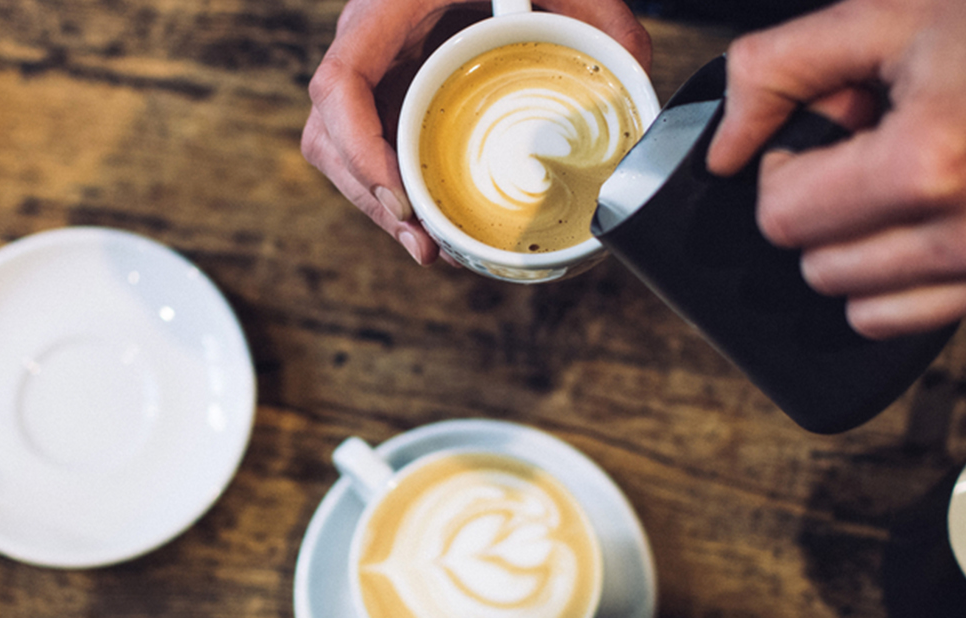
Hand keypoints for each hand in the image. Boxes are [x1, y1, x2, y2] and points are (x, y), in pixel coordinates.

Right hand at [302, 0, 650, 264]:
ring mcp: (372, 70)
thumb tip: (637, 77)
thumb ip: (601, 17)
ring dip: (378, 205)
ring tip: (429, 246)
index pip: (339, 84)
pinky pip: (368, 147)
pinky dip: (391, 189)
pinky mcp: (387, 91)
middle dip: (372, 199)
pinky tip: (429, 220)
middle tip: (425, 243)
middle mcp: (366, 42)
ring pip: (340, 151)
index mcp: (388, 8)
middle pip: (329, 135)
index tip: (402, 196)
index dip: (358, 148)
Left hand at [707, 0, 965, 338]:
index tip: (821, 143)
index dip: (786, 174)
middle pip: (820, 272)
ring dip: (868, 254)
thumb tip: (720, 150)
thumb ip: (775, 72)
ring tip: (913, 183)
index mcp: (933, 161)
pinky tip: (956, 209)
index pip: (783, 221)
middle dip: (825, 215)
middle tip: (872, 155)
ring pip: (869, 312)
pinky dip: (927, 274)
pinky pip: (937, 316)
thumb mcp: (883, 16)